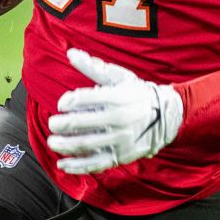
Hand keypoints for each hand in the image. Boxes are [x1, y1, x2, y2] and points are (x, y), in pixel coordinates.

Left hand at [47, 48, 183, 173]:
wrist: (167, 116)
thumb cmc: (138, 94)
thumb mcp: (120, 77)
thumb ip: (93, 67)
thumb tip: (70, 53)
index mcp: (117, 97)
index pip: (84, 99)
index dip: (67, 102)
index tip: (62, 104)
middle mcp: (118, 119)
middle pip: (80, 123)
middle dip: (60, 124)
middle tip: (53, 124)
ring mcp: (120, 139)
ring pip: (84, 144)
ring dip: (64, 145)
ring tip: (53, 141)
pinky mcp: (121, 156)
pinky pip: (95, 164)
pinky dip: (77, 166)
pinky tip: (63, 164)